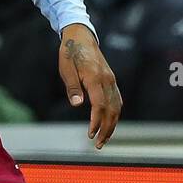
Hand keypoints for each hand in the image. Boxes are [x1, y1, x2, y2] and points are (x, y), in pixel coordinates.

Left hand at [58, 23, 121, 148]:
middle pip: (112, 110)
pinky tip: (109, 124)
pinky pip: (117, 100)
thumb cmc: (70, 53)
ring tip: (103, 139)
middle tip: (98, 145)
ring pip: (117, 107)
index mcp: (95, 77)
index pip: (100, 105)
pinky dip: (115, 115)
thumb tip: (78, 104)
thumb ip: (72, 86)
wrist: (81, 37)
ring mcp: (111, 80)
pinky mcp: (111, 80)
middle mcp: (107, 80)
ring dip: (112, 125)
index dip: (96, 122)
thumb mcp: (65, 68)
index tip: (90, 134)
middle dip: (106, 129)